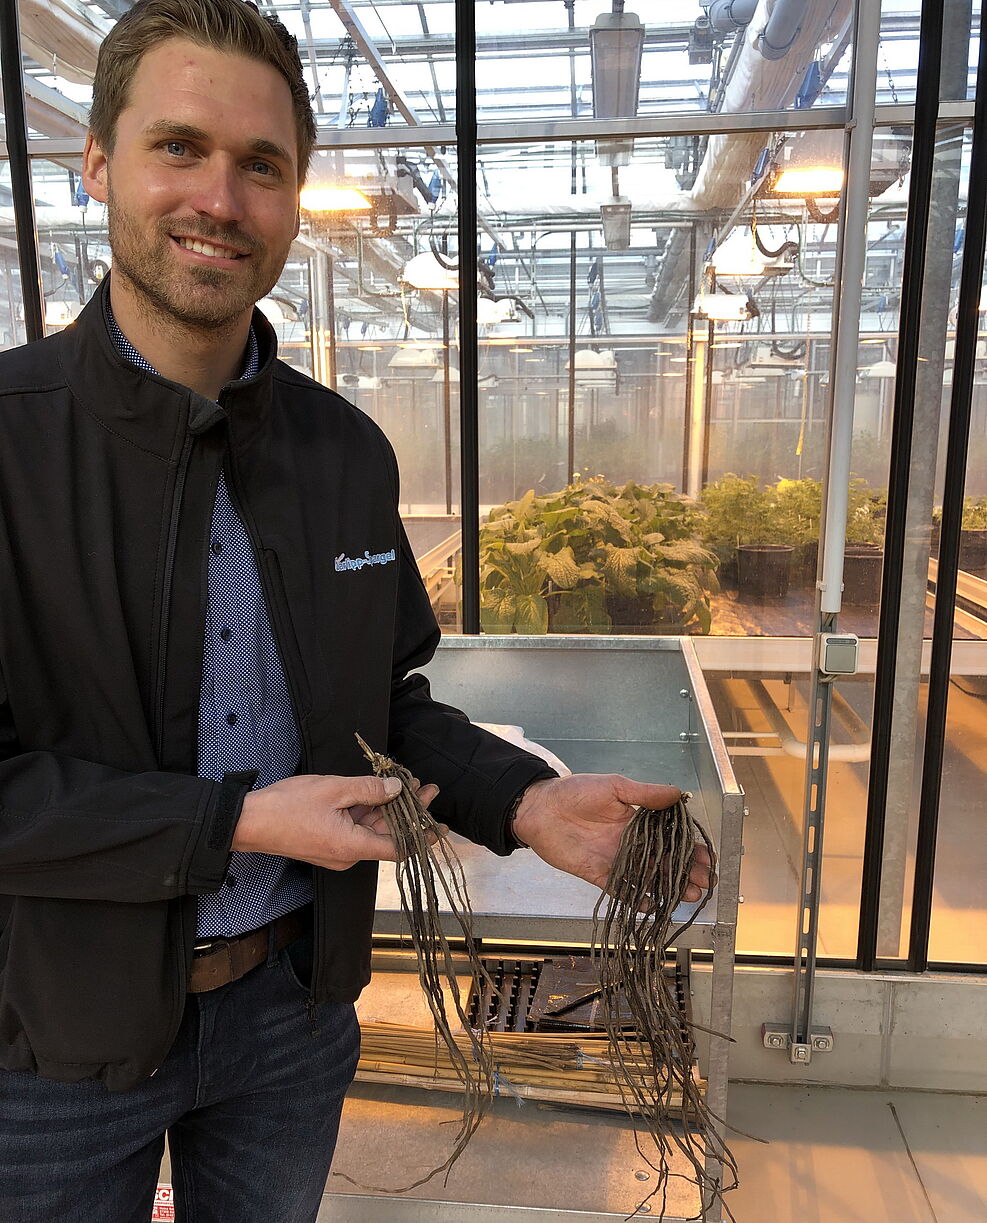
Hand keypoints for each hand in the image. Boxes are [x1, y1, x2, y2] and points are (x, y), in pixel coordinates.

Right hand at [233, 773, 438, 871]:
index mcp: (352, 846)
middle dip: (409, 811)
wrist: (249, 822)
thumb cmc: (287, 806)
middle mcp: (348, 854)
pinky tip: (380, 792)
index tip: (441, 825)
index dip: (422, 836)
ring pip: (372, 830)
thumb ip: (368, 790)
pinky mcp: (328, 843)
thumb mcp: (333, 790)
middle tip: (427, 787)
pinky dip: (370, 812)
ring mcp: (337, 850)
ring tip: (408, 784)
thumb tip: (396, 789)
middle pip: (387, 836)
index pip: (399, 847)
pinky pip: (356, 829)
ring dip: (389, 809)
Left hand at [512, 774, 712, 901]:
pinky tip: (654, 905)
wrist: (539, 808)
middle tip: (706, 881)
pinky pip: (622, 891)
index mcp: (636, 822)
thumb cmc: (574, 792)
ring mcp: (616, 860)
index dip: (689, 847)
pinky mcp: (598, 875)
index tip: (706, 856)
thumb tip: (678, 793)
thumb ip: (645, 794)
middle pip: (664, 861)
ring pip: (648, 878)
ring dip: (669, 887)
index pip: (669, 837)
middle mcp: (630, 843)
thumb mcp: (614, 787)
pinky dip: (638, 899)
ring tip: (690, 895)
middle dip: (686, 871)